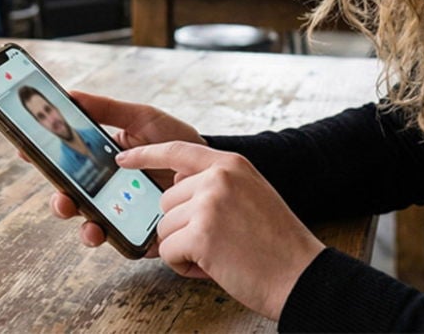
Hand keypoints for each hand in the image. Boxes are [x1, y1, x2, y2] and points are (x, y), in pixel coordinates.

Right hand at [46, 92, 203, 246]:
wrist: (213, 169)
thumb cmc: (177, 139)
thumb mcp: (143, 117)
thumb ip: (108, 109)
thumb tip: (70, 95)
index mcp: (102, 157)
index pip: (66, 158)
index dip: (43, 155)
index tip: (26, 149)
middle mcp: (106, 186)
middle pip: (70, 193)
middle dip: (57, 194)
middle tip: (57, 190)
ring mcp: (119, 210)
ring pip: (86, 219)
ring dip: (76, 218)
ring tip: (78, 213)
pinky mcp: (136, 232)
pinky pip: (114, 238)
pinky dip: (103, 235)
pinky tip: (101, 228)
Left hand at [116, 142, 324, 320]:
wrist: (301, 275)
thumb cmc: (277, 244)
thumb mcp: (252, 195)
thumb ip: (217, 185)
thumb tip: (174, 185)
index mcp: (231, 164)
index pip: (177, 149)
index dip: (146, 154)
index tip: (123, 158)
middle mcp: (218, 177)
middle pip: (166, 201)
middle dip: (182, 228)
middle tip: (218, 244)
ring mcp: (208, 203)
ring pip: (164, 228)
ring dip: (184, 249)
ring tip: (220, 256)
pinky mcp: (200, 233)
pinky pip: (168, 252)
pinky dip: (184, 266)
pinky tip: (215, 267)